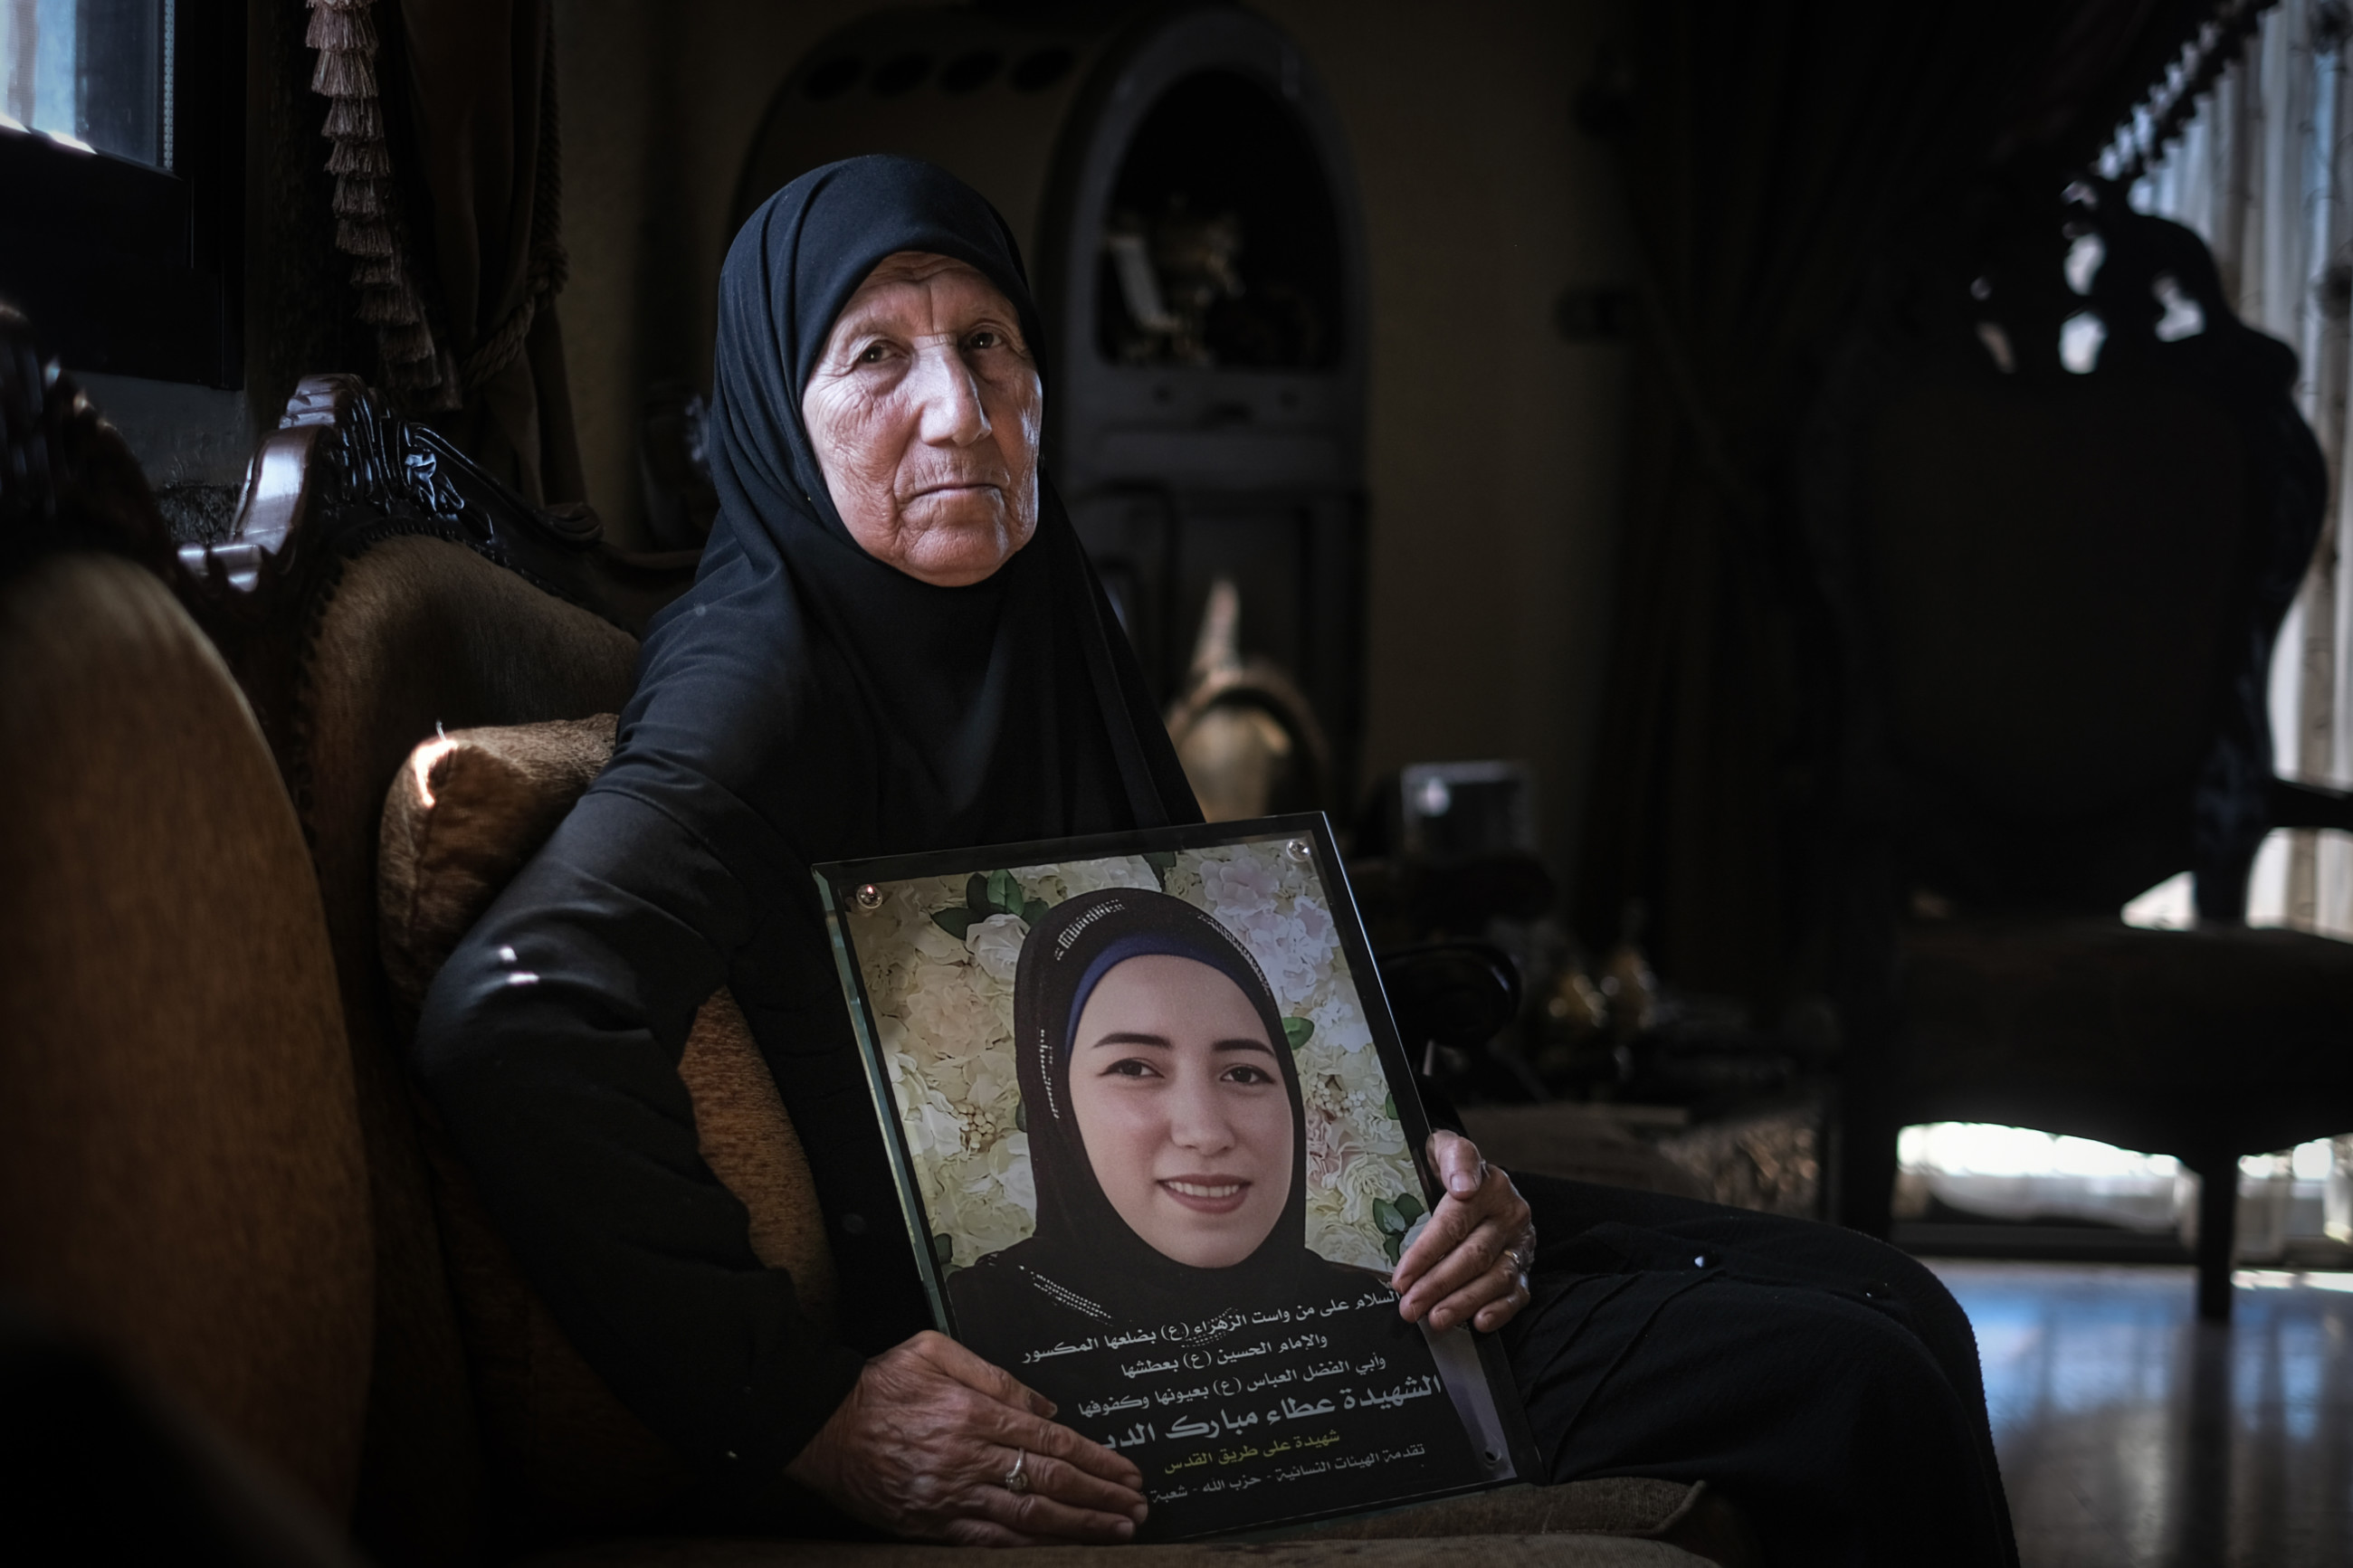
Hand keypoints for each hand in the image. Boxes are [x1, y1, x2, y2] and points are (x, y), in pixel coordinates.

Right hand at [784, 1330, 1148, 1544]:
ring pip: (1029, 1516)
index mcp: (974, 1414)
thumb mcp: (935, 1352)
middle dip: (1100, 1496)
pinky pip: (990, 1540)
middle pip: (1050, 1481)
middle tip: (1136, 1506)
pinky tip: (1059, 1548)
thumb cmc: (879, 1387)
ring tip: (1115, 1530)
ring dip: (1078, 1525)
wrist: (822, 1426)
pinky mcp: (932, 1524)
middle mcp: (969, 1458)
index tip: (1126, 1471)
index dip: (1096, 1459)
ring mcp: (951, 1496)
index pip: (1052, 1440)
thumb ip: (994, 1376)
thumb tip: (1044, 1407)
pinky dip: (1029, 1546)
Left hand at [1391, 1130, 1534, 1334]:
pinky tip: (1478, 1321)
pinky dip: (1500, 1311)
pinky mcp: (1526, 1265)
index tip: (1402, 1276)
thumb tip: (1463, 1185)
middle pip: (1473, 1255)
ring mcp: (1520, 1242)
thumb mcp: (1445, 1148)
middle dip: (1438, 1284)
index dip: (1426, 1252)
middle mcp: (1510, 1214)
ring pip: (1496, 1278)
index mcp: (1489, 1185)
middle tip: (1409, 1306)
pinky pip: (1517, 1293)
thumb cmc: (1451, 1168)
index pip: (1454, 1223)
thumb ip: (1453, 1156)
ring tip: (1435, 1319)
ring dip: (1463, 1302)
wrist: (1475, 1176)